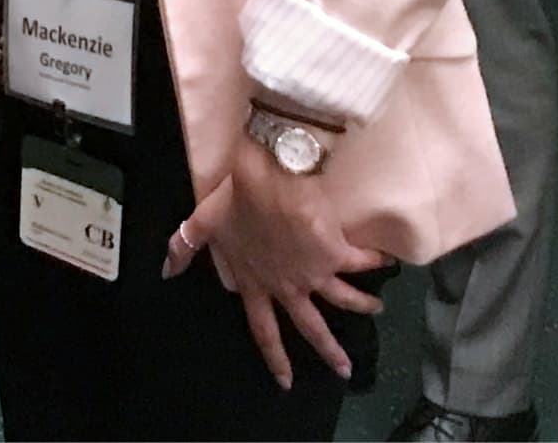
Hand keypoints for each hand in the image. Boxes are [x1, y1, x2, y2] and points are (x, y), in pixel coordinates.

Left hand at [161, 144, 386, 390]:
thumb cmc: (235, 199)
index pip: (263, 329)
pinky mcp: (336, 254)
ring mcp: (314, 272)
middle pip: (310, 326)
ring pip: (343, 299)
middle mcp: (286, 285)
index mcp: (255, 283)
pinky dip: (377, 262)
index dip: (274, 357)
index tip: (285, 381)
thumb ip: (185, 249)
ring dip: (361, 305)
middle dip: (328, 351)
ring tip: (377, 308)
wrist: (271, 176)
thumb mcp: (202, 224)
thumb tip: (166, 270)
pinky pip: (361, 262)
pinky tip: (390, 262)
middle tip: (345, 370)